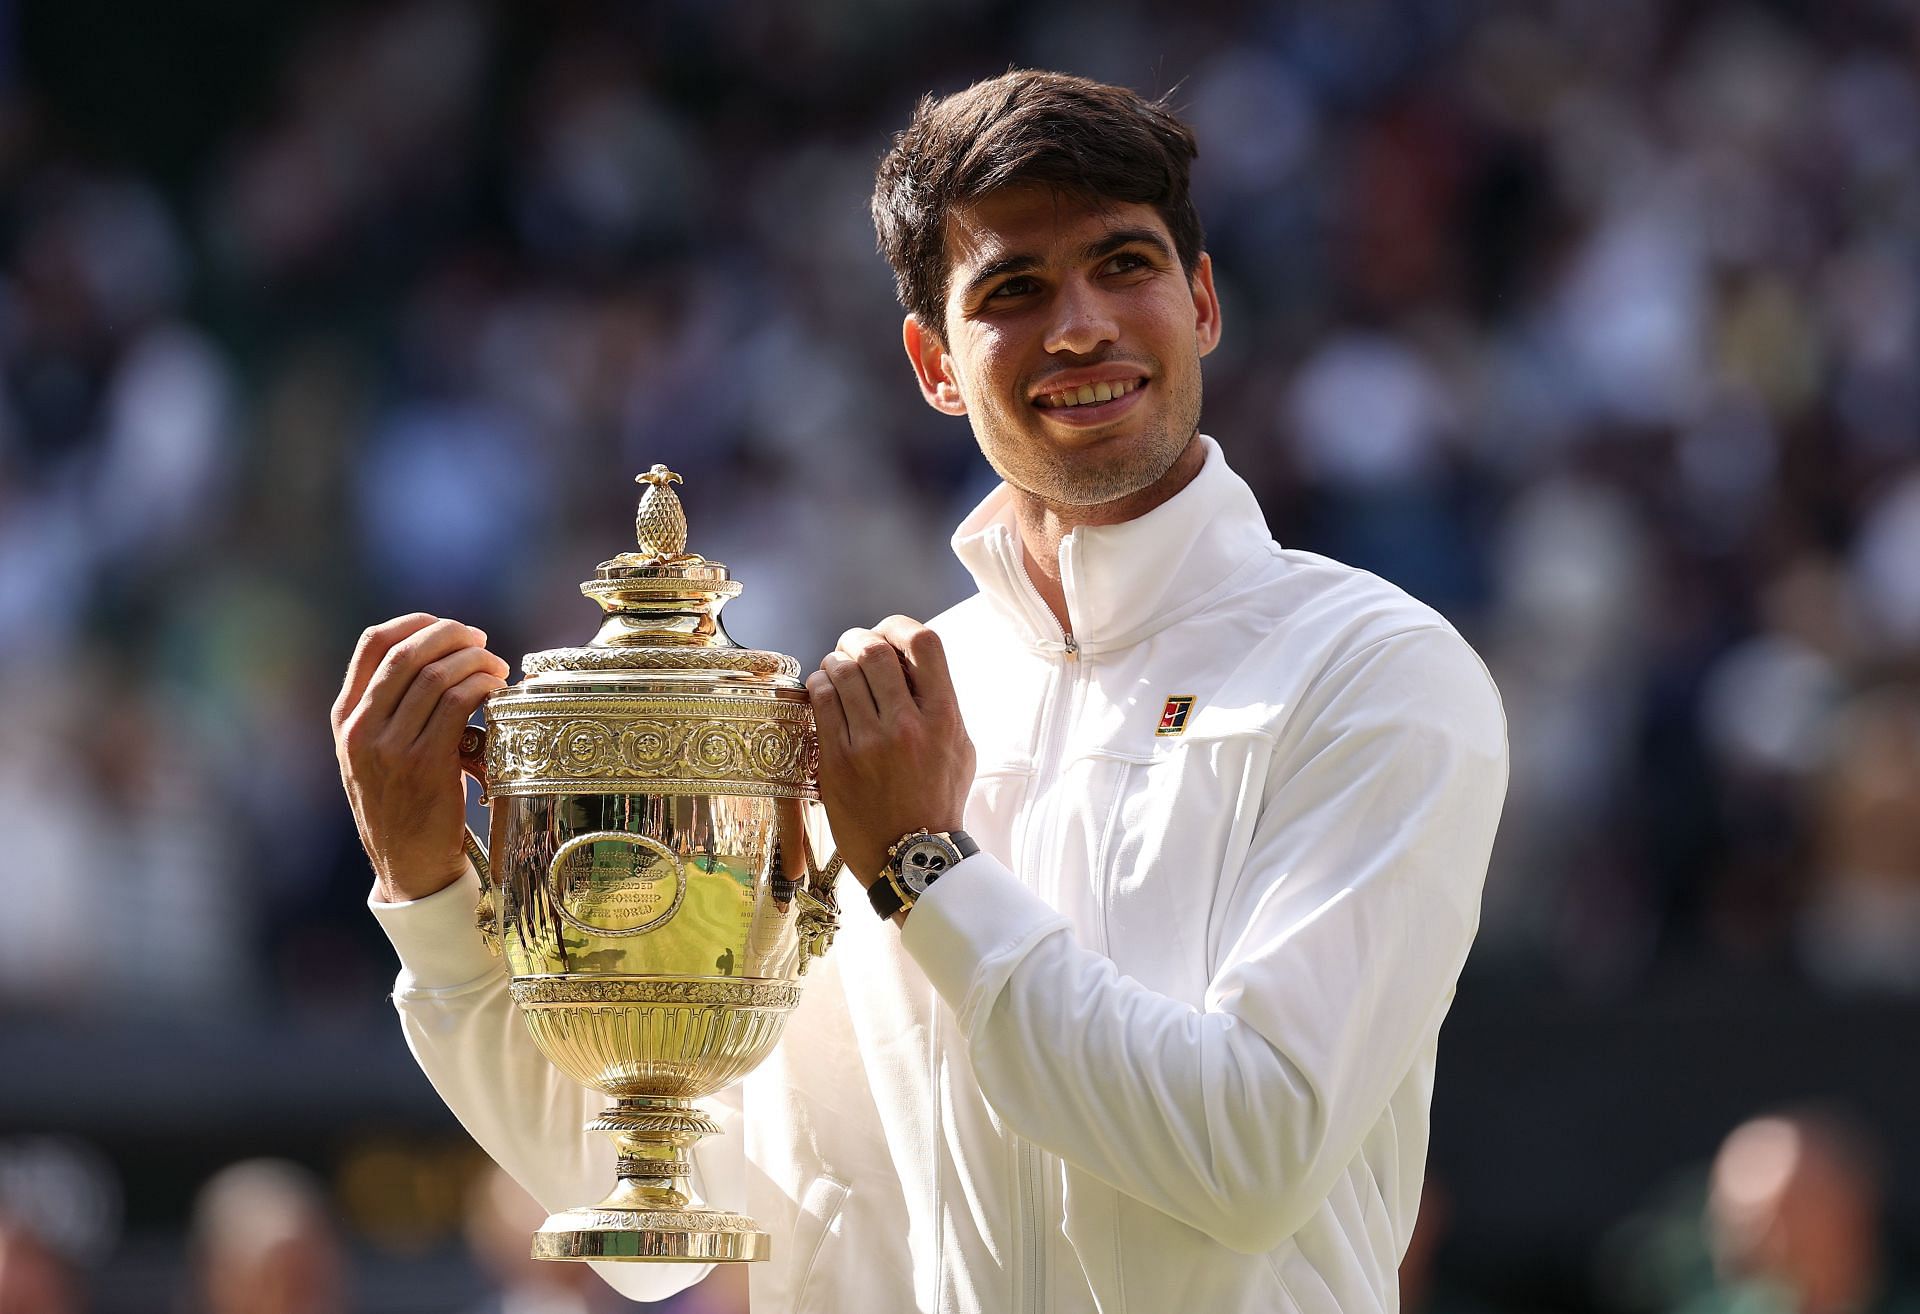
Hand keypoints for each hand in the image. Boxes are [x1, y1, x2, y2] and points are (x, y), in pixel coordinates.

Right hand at [332, 613, 509, 903]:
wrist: (407, 866)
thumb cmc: (402, 805)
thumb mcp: (375, 755)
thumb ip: (390, 710)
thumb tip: (439, 658)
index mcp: (345, 719)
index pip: (372, 645)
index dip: (415, 623)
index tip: (447, 626)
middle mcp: (361, 729)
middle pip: (408, 653)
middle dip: (452, 636)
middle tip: (481, 641)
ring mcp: (390, 747)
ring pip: (437, 675)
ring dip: (475, 661)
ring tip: (496, 668)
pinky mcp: (425, 765)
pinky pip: (459, 704)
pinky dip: (482, 687)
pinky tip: (496, 691)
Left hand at [806, 616, 975, 889]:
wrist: (911, 857)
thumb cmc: (938, 801)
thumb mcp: (961, 748)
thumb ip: (942, 704)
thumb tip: (914, 665)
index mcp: (944, 718)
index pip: (924, 643)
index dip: (901, 627)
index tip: (891, 635)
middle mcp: (907, 725)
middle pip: (874, 649)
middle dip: (859, 639)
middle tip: (854, 648)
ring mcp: (869, 742)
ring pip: (842, 670)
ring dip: (836, 660)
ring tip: (838, 669)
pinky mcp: (837, 759)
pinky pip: (821, 700)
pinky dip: (820, 684)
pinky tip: (825, 691)